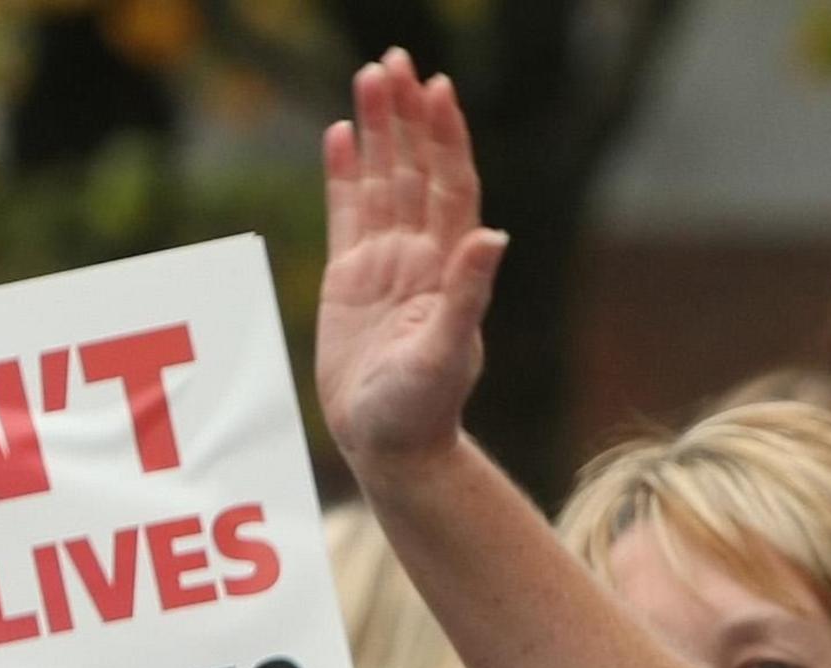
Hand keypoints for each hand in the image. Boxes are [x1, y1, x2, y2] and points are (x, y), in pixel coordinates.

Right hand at [318, 50, 507, 470]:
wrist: (390, 445)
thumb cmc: (422, 408)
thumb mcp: (447, 351)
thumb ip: (467, 294)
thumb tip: (492, 236)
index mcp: (447, 268)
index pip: (450, 186)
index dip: (446, 138)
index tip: (439, 89)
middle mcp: (420, 257)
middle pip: (415, 170)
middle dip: (408, 116)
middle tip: (396, 59)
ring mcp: (384, 264)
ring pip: (382, 181)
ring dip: (376, 130)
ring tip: (370, 76)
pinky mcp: (348, 278)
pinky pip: (346, 212)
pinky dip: (343, 172)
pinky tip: (338, 133)